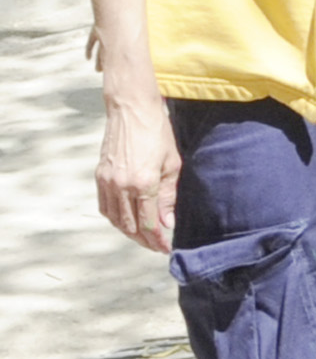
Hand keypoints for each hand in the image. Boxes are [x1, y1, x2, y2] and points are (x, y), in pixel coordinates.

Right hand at [96, 85, 179, 252]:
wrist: (131, 111)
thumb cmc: (158, 133)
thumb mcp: (172, 164)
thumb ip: (169, 196)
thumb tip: (168, 223)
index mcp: (143, 184)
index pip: (149, 223)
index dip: (157, 239)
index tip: (166, 248)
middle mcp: (122, 186)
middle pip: (130, 226)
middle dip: (144, 240)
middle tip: (157, 245)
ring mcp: (107, 182)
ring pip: (115, 219)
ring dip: (129, 232)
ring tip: (144, 237)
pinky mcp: (99, 176)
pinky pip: (105, 206)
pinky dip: (115, 218)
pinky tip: (126, 221)